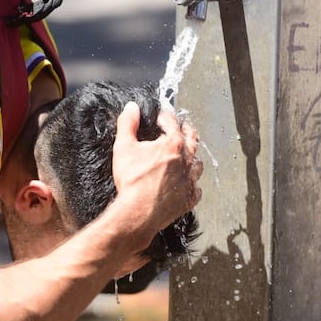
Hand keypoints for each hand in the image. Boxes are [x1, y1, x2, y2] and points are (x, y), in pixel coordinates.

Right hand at [110, 102, 202, 248]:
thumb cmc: (133, 181)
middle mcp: (186, 159)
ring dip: (192, 157)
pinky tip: (185, 183)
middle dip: (186, 131)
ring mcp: (190, 179)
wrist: (139, 212)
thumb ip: (128, 124)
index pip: (172, 122)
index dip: (166, 116)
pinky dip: (191, 183)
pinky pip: (196, 187)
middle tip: (183, 127)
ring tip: (186, 156)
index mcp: (172, 144)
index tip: (162, 115)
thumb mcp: (124, 147)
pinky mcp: (190, 197)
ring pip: (197, 164)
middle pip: (192, 139)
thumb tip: (131, 109)